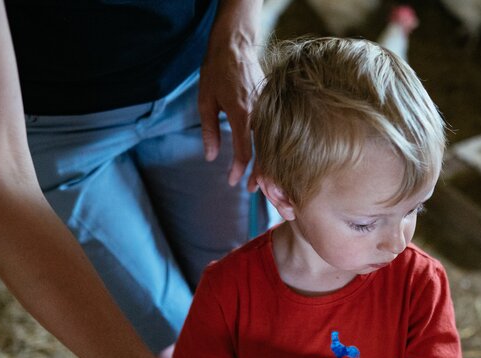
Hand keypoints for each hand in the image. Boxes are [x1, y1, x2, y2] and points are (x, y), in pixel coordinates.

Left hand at [199, 0, 263, 187]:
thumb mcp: (205, 102)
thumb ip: (210, 131)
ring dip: (268, 164)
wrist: (235, 45)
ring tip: (262, 180)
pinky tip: (268, 158)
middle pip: (264, 152)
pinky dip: (272, 148)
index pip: (244, 151)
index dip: (239, 169)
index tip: (233, 182)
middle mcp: (259, 114)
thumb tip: (210, 157)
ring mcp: (268, 109)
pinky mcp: (272, 104)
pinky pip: (274, 131)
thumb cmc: (217, 71)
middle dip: (260, 174)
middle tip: (252, 190)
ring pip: (272, 143)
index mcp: (242, 115)